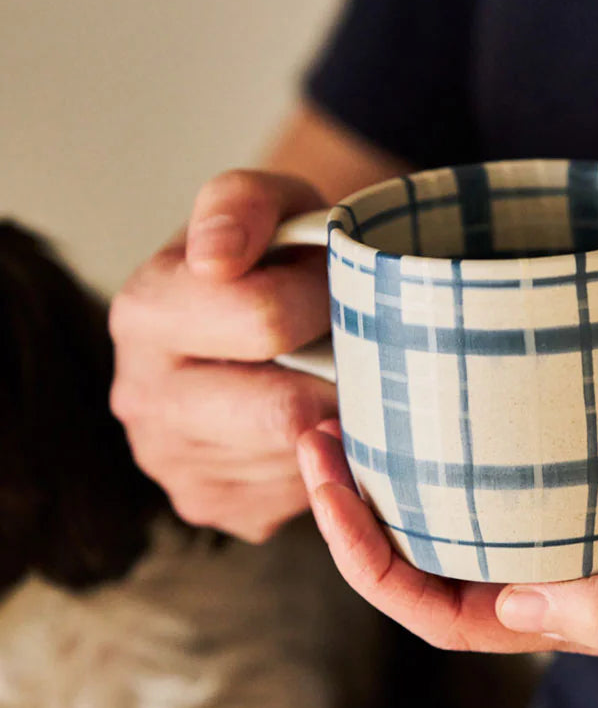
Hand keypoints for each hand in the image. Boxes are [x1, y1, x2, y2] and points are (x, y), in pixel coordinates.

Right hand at [110, 169, 337, 540]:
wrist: (263, 313)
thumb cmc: (275, 255)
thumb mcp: (266, 200)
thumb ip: (241, 203)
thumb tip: (216, 258)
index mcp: (143, 313)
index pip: (264, 319)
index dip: (323, 297)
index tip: (333, 283)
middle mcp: (140, 400)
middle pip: (282, 412)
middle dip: (335, 370)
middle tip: (346, 339)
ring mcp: (173, 466)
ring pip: (300, 459)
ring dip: (335, 414)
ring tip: (323, 372)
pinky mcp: (215, 507)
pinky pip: (302, 494)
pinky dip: (327, 454)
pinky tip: (312, 415)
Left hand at [296, 421, 597, 653]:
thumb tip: (514, 612)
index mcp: (579, 618)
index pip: (437, 614)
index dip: (367, 563)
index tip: (329, 485)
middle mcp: (565, 582)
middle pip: (432, 566)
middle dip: (360, 512)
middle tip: (321, 426)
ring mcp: (582, 536)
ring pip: (464, 524)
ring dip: (401, 479)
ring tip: (360, 409)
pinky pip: (511, 483)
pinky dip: (462, 452)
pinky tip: (447, 403)